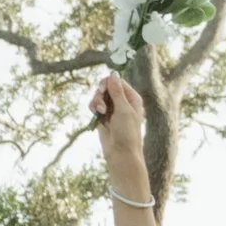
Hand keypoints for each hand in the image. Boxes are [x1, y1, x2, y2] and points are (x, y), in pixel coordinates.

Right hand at [90, 73, 150, 194]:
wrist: (120, 153)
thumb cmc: (127, 132)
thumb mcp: (123, 109)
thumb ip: (116, 91)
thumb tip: (113, 73)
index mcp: (132, 98)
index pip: (118, 81)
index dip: (108, 83)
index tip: (102, 89)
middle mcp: (122, 102)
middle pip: (106, 87)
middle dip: (101, 93)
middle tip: (101, 103)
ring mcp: (112, 109)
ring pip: (99, 96)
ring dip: (96, 101)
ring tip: (100, 112)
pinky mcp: (103, 116)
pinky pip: (94, 105)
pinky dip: (93, 107)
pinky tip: (96, 114)